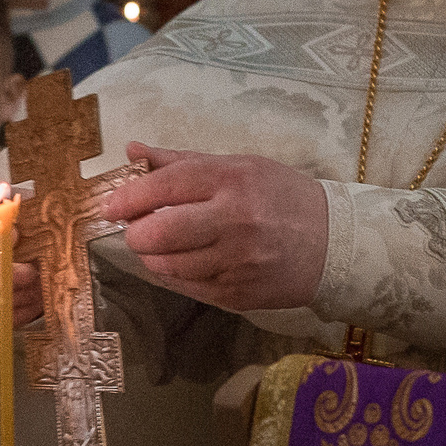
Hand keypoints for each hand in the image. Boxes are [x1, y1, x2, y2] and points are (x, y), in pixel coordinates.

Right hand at [0, 190, 41, 335]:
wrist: (1, 243)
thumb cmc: (5, 221)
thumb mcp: (7, 202)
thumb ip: (7, 199)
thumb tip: (8, 198)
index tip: (17, 234)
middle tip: (29, 273)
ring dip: (5, 300)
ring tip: (36, 291)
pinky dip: (6, 318)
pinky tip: (30, 306)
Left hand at [99, 143, 329, 313]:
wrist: (334, 244)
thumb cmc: (282, 197)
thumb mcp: (239, 166)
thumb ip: (183, 161)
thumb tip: (133, 150)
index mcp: (233, 180)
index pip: (166, 186)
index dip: (130, 196)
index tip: (110, 206)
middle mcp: (234, 220)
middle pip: (160, 233)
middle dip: (136, 233)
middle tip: (137, 228)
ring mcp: (237, 262)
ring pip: (168, 265)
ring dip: (154, 255)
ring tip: (162, 244)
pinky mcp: (238, 294)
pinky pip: (187, 287)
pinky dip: (175, 274)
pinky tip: (184, 261)